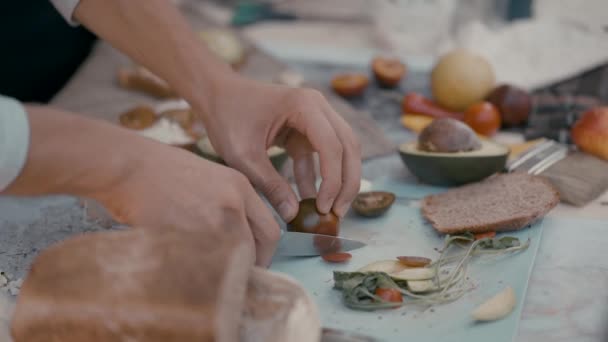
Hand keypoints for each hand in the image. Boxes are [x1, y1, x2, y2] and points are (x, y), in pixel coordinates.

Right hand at [93, 142, 279, 265]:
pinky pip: (205, 263)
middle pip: (256, 251)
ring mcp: (211, 220)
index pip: (271, 231)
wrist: (130, 166)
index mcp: (241, 188)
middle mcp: (233, 204)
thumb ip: (232, 204)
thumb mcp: (211, 178)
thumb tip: (241, 238)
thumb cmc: (163, 171)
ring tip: (212, 275)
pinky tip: (191, 269)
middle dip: (249, 269)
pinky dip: (202, 272)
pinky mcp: (188, 234)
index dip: (266, 254)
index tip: (255, 263)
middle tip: (236, 278)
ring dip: (226, 272)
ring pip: (233, 261)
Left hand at [198, 76, 361, 220]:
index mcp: (304, 105)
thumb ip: (270, 185)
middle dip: (346, 182)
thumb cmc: (227, 117)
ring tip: (331, 211)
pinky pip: (322, 155)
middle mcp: (317, 107)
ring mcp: (315, 117)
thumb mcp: (244, 156)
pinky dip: (319, 177)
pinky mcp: (306, 130)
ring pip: (341, 151)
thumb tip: (293, 215)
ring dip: (339, 180)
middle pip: (348, 146)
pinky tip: (311, 201)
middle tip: (337, 213)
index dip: (333, 180)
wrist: (216, 96)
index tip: (323, 208)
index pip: (332, 146)